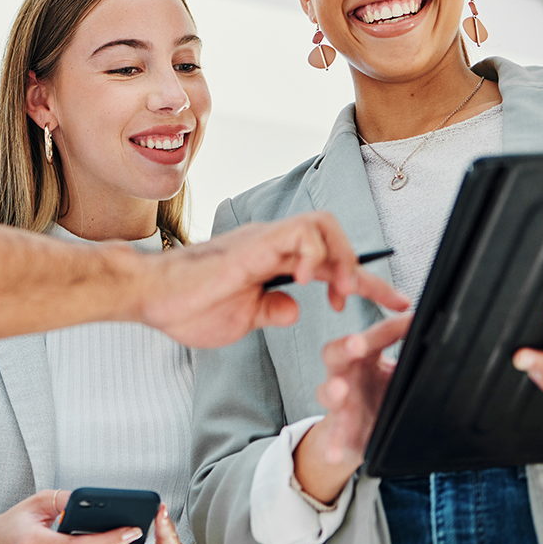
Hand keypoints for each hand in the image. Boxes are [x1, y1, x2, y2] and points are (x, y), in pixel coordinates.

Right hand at [140, 212, 407, 348]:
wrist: (148, 297)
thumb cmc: (185, 307)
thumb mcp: (242, 318)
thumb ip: (269, 310)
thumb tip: (295, 308)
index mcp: (272, 261)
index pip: (330, 264)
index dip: (368, 284)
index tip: (394, 304)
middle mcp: (272, 244)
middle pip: (335, 236)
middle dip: (364, 268)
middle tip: (368, 301)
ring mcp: (263, 240)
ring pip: (323, 225)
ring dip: (343, 258)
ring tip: (343, 292)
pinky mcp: (253, 244)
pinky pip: (299, 232)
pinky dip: (314, 253)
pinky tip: (308, 280)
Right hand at [294, 313, 412, 502]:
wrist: (363, 432)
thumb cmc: (380, 394)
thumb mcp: (400, 374)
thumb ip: (415, 358)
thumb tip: (444, 337)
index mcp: (366, 356)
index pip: (376, 335)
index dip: (392, 327)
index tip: (411, 319)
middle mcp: (347, 374)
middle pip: (336, 352)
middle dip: (345, 346)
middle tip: (356, 344)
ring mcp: (339, 402)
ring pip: (328, 391)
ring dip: (333, 390)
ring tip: (341, 391)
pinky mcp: (338, 429)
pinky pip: (333, 436)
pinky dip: (333, 445)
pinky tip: (335, 452)